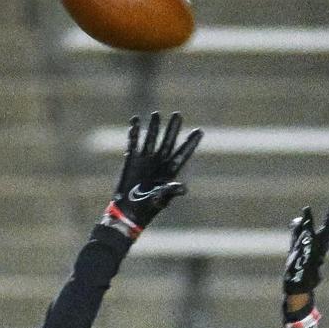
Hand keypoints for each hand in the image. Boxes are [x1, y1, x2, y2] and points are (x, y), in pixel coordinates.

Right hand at [103, 111, 202, 236]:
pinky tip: (135, 121)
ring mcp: (145, 160)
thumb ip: (170, 191)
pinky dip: (133, 133)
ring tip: (156, 114)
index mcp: (169, 172)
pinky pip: (133, 143)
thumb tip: (184, 188)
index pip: (182, 154)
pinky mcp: (132, 160)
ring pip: (151, 139)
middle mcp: (159, 163)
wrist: (128, 212)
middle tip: (178, 115)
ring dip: (153, 127)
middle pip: (168, 142)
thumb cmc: (147, 209)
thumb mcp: (160, 200)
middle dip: (172, 129)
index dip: (190, 143)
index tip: (200, 131)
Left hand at [282, 187, 328, 294]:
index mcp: (322, 239)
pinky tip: (305, 213)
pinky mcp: (308, 256)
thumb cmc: (299, 266)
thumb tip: (297, 219)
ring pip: (328, 228)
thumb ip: (297, 230)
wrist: (298, 285)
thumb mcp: (296, 244)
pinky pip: (308, 240)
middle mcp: (323, 243)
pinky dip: (307, 227)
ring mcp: (317, 249)